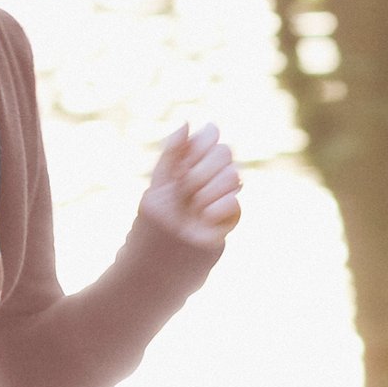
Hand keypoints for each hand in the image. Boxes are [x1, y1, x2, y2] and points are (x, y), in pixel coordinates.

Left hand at [141, 121, 242, 249]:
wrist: (153, 263)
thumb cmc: (153, 220)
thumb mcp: (158, 184)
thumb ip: (172, 153)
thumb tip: (186, 123)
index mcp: (192, 163)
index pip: (211, 137)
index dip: (200, 146)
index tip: (180, 165)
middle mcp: (210, 178)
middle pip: (224, 154)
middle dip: (202, 170)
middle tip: (184, 190)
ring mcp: (220, 199)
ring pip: (232, 176)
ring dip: (208, 190)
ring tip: (193, 207)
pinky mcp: (227, 222)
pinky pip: (234, 204)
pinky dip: (220, 206)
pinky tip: (205, 216)